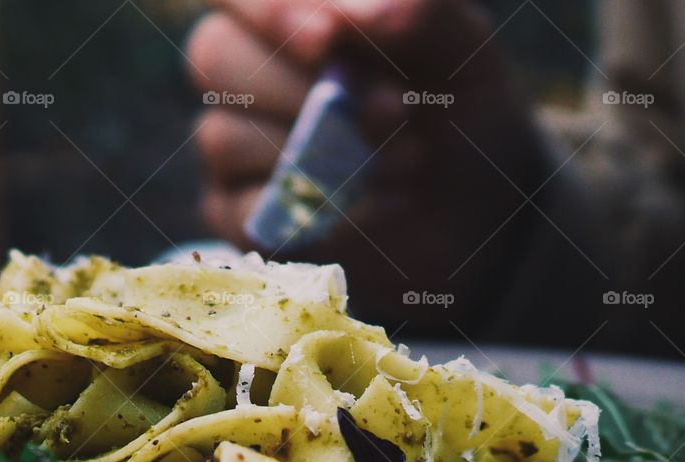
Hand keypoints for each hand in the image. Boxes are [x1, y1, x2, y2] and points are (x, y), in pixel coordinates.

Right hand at [187, 0, 548, 324]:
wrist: (472, 212)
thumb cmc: (453, 117)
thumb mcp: (460, 54)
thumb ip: (421, 16)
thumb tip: (351, 16)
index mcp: (290, 20)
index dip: (268, 11)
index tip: (326, 40)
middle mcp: (249, 79)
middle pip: (213, 57)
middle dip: (301, 87)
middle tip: (393, 112)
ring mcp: (237, 151)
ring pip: (223, 137)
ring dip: (319, 154)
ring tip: (408, 164)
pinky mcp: (240, 218)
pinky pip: (247, 211)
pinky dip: (318, 209)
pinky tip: (379, 207)